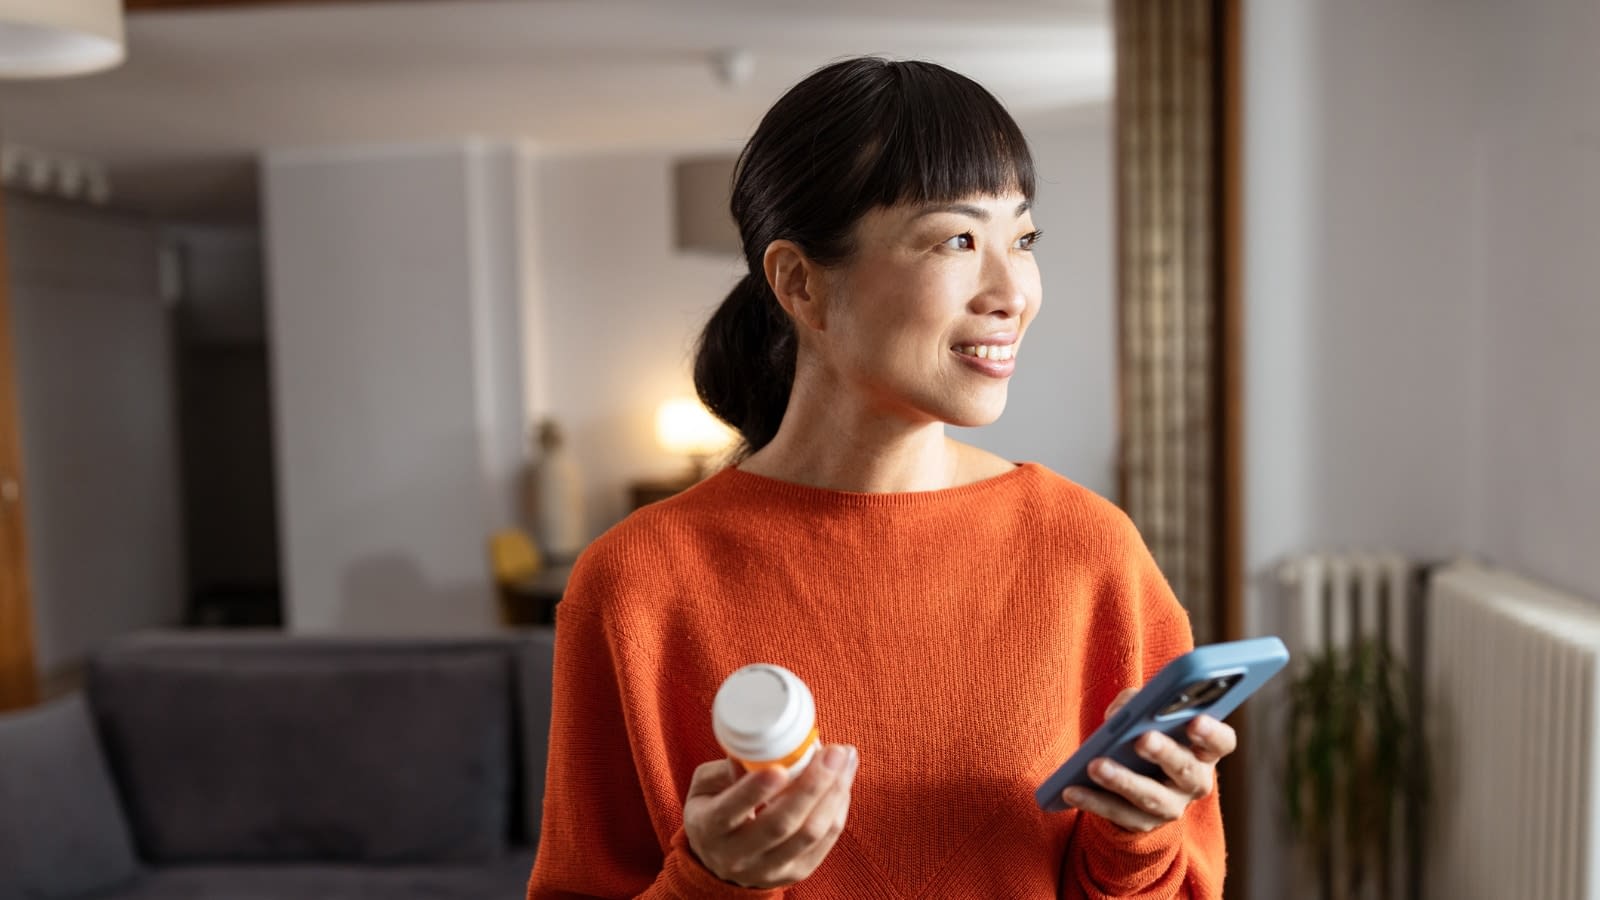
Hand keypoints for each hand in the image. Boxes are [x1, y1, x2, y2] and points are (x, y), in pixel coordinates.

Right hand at [683, 744, 858, 887]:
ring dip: (834, 793)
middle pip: (781, 824)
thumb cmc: (713, 810)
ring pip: (810, 833)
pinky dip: (838, 808)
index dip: (755, 790)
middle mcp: (738, 855)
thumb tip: (759, 749)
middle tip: (833, 752)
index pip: (732, 811)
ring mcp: (769, 869)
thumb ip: (727, 768)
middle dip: (812, 785)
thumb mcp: (705, 786)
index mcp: (710, 829)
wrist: (719, 861)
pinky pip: (825, 841)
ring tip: (845, 759)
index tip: (779, 768)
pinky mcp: (795, 873)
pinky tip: (843, 781)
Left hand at [1059, 688, 1235, 832]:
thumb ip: (1136, 703)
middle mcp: (1195, 781)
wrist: (1135, 776)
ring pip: (1151, 797)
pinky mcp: (1143, 823)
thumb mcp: (1144, 714)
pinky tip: (1071, 788)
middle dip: (1164, 753)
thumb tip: (1120, 712)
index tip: (1195, 720)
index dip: (1212, 733)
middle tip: (1142, 738)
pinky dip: (1093, 801)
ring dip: (1122, 781)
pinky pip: (1119, 814)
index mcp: (1204, 749)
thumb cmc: (1143, 731)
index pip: (1222, 742)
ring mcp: (1172, 806)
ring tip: (1095, 766)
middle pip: (1186, 770)